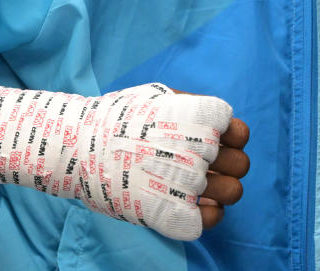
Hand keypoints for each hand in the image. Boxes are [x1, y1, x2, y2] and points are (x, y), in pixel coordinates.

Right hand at [0, 83, 245, 241]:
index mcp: (199, 119)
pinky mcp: (172, 212)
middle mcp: (200, 150)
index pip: (239, 131)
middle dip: (228, 166)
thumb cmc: (116, 119)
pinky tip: (193, 206)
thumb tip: (214, 120)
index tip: (215, 141)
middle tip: (208, 167)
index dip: (230, 137)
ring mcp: (188, 182)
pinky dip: (207, 216)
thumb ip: (189, 106)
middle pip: (241, 164)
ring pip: (232, 193)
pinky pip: (210, 221)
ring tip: (201, 189)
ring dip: (222, 191)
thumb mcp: (156, 97)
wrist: (78, 145)